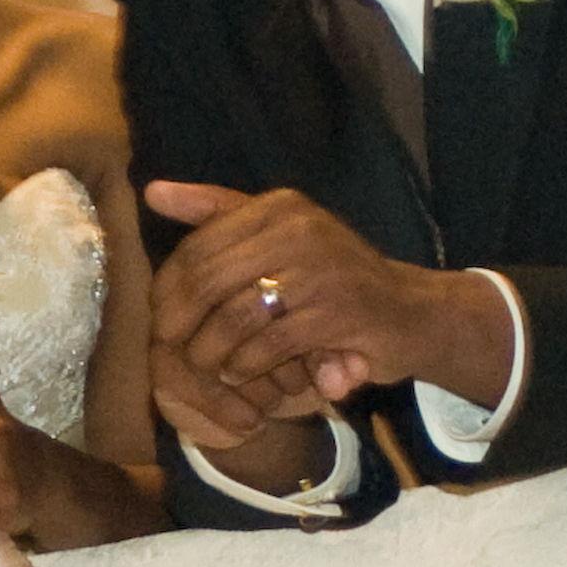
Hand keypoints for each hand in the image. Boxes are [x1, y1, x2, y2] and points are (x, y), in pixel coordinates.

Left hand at [144, 182, 512, 418]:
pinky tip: (244, 374)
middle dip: (181, 322)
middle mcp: (300, 228)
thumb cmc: (335, 279)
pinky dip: (246, 366)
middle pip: (208, 280)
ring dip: (212, 351)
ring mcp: (321, 269)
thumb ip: (218, 213)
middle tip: (174, 350)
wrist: (412, 313)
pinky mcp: (337, 313)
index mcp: (280, 207)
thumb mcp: (279, 236)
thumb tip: (153, 192)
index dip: (169, 287)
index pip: (199, 245)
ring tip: (209, 366)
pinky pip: (267, 344)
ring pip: (234, 316)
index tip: (162, 318)